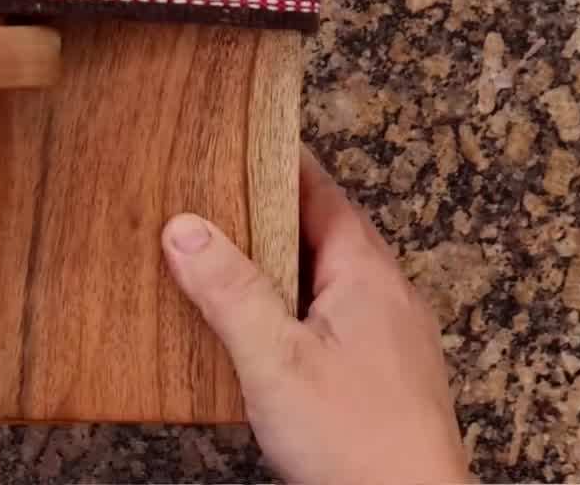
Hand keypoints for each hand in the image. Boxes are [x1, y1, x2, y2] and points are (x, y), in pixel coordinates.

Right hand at [162, 148, 469, 484]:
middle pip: (327, 233)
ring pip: (333, 279)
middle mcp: (389, 295)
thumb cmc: (358, 442)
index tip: (244, 136)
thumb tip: (186, 228)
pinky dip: (300, 309)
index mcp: (367, 274)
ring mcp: (394, 337)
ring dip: (286, 267)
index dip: (282, 162)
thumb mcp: (275, 360)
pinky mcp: (388, 375)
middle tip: (218, 199)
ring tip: (230, 264)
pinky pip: (340, 319)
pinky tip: (267, 334)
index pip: (323, 192)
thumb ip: (230, 292)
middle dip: (274, 215)